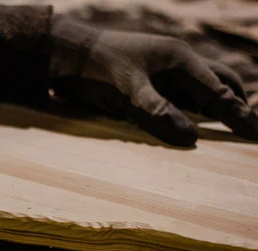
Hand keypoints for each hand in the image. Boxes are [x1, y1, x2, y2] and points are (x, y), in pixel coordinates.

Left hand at [49, 16, 257, 145]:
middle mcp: (177, 61)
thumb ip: (158, 112)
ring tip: (231, 124)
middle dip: (235, 104)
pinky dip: (193, 106)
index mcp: (180, 59)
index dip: (239, 115)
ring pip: (200, 88)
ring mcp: (163, 69)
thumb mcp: (128, 91)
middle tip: (249, 129)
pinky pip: (179, 93)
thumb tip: (191, 139)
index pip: (219, 92)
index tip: (256, 135)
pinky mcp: (149, 78)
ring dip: (216, 105)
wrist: (69, 55)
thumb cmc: (99, 70)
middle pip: (219, 82)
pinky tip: (194, 118)